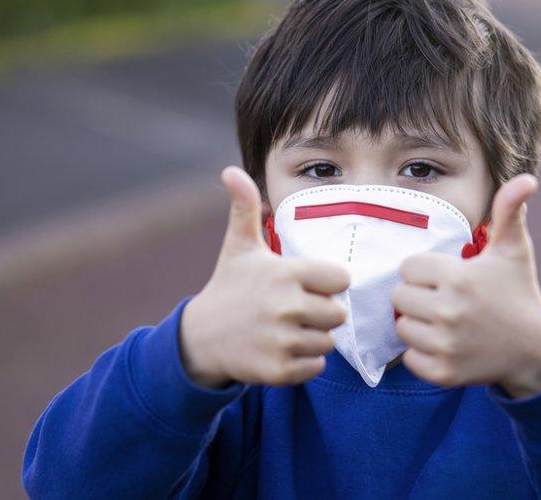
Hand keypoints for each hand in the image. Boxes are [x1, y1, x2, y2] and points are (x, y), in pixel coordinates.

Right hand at [179, 166, 349, 387]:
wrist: (200, 338)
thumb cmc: (229, 287)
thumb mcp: (238, 246)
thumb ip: (244, 208)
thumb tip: (230, 170)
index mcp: (286, 273)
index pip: (341, 280)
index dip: (328, 283)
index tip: (307, 285)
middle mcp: (286, 307)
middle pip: (339, 314)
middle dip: (322, 313)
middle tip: (296, 310)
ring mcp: (282, 340)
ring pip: (328, 342)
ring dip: (314, 338)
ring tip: (288, 330)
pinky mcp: (278, 370)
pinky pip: (316, 368)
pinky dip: (305, 363)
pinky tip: (283, 349)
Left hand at [392, 174, 540, 396]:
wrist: (535, 348)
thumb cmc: (518, 292)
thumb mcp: (513, 250)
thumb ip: (509, 211)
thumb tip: (526, 178)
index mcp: (459, 278)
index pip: (408, 268)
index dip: (425, 271)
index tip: (448, 277)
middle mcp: (449, 311)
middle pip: (399, 297)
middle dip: (418, 296)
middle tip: (444, 300)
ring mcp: (446, 345)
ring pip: (402, 327)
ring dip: (418, 324)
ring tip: (445, 321)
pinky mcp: (443, 372)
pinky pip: (410, 357)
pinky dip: (422, 353)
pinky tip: (445, 344)